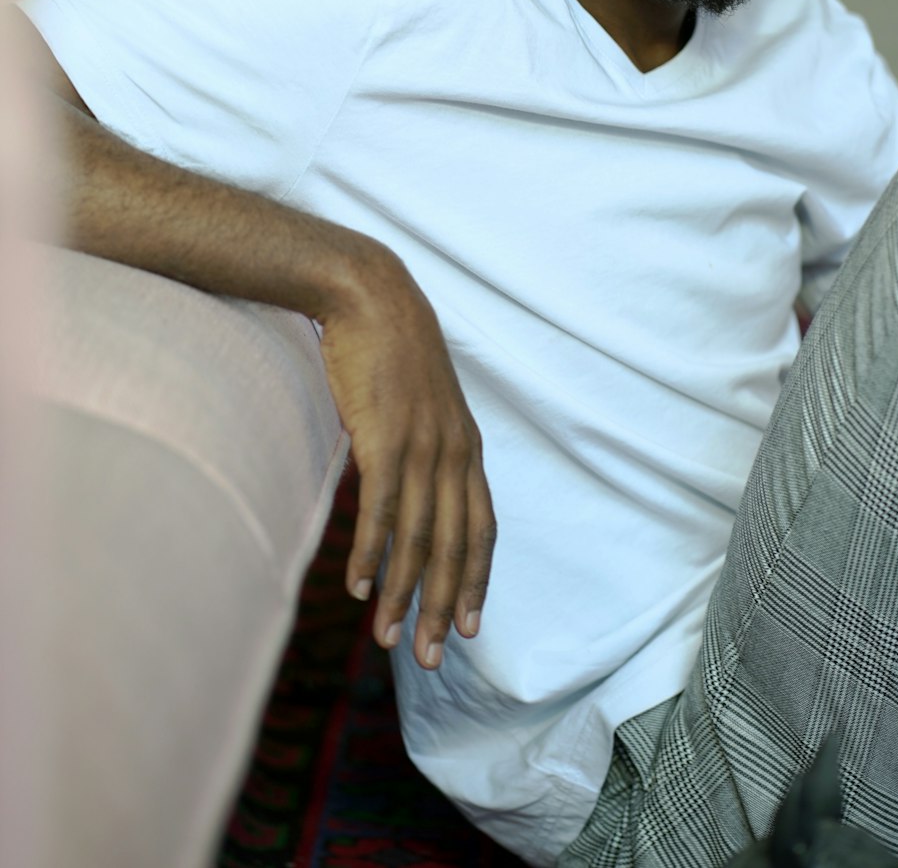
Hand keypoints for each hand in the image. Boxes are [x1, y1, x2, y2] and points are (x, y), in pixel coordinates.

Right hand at [316, 238, 495, 670]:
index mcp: (464, 446)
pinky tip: (362, 585)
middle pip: (454, 545)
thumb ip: (421, 447)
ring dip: (405, 592)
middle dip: (445, 605)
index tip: (469, 625)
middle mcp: (452, 451)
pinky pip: (382, 507)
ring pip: (419, 536)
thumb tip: (406, 487)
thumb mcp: (419, 404)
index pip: (481, 527)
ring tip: (390, 638)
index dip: (476, 579)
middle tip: (434, 657)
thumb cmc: (389, 350)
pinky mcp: (385, 436)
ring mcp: (422, 444)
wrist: (370, 295)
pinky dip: (374, 551)